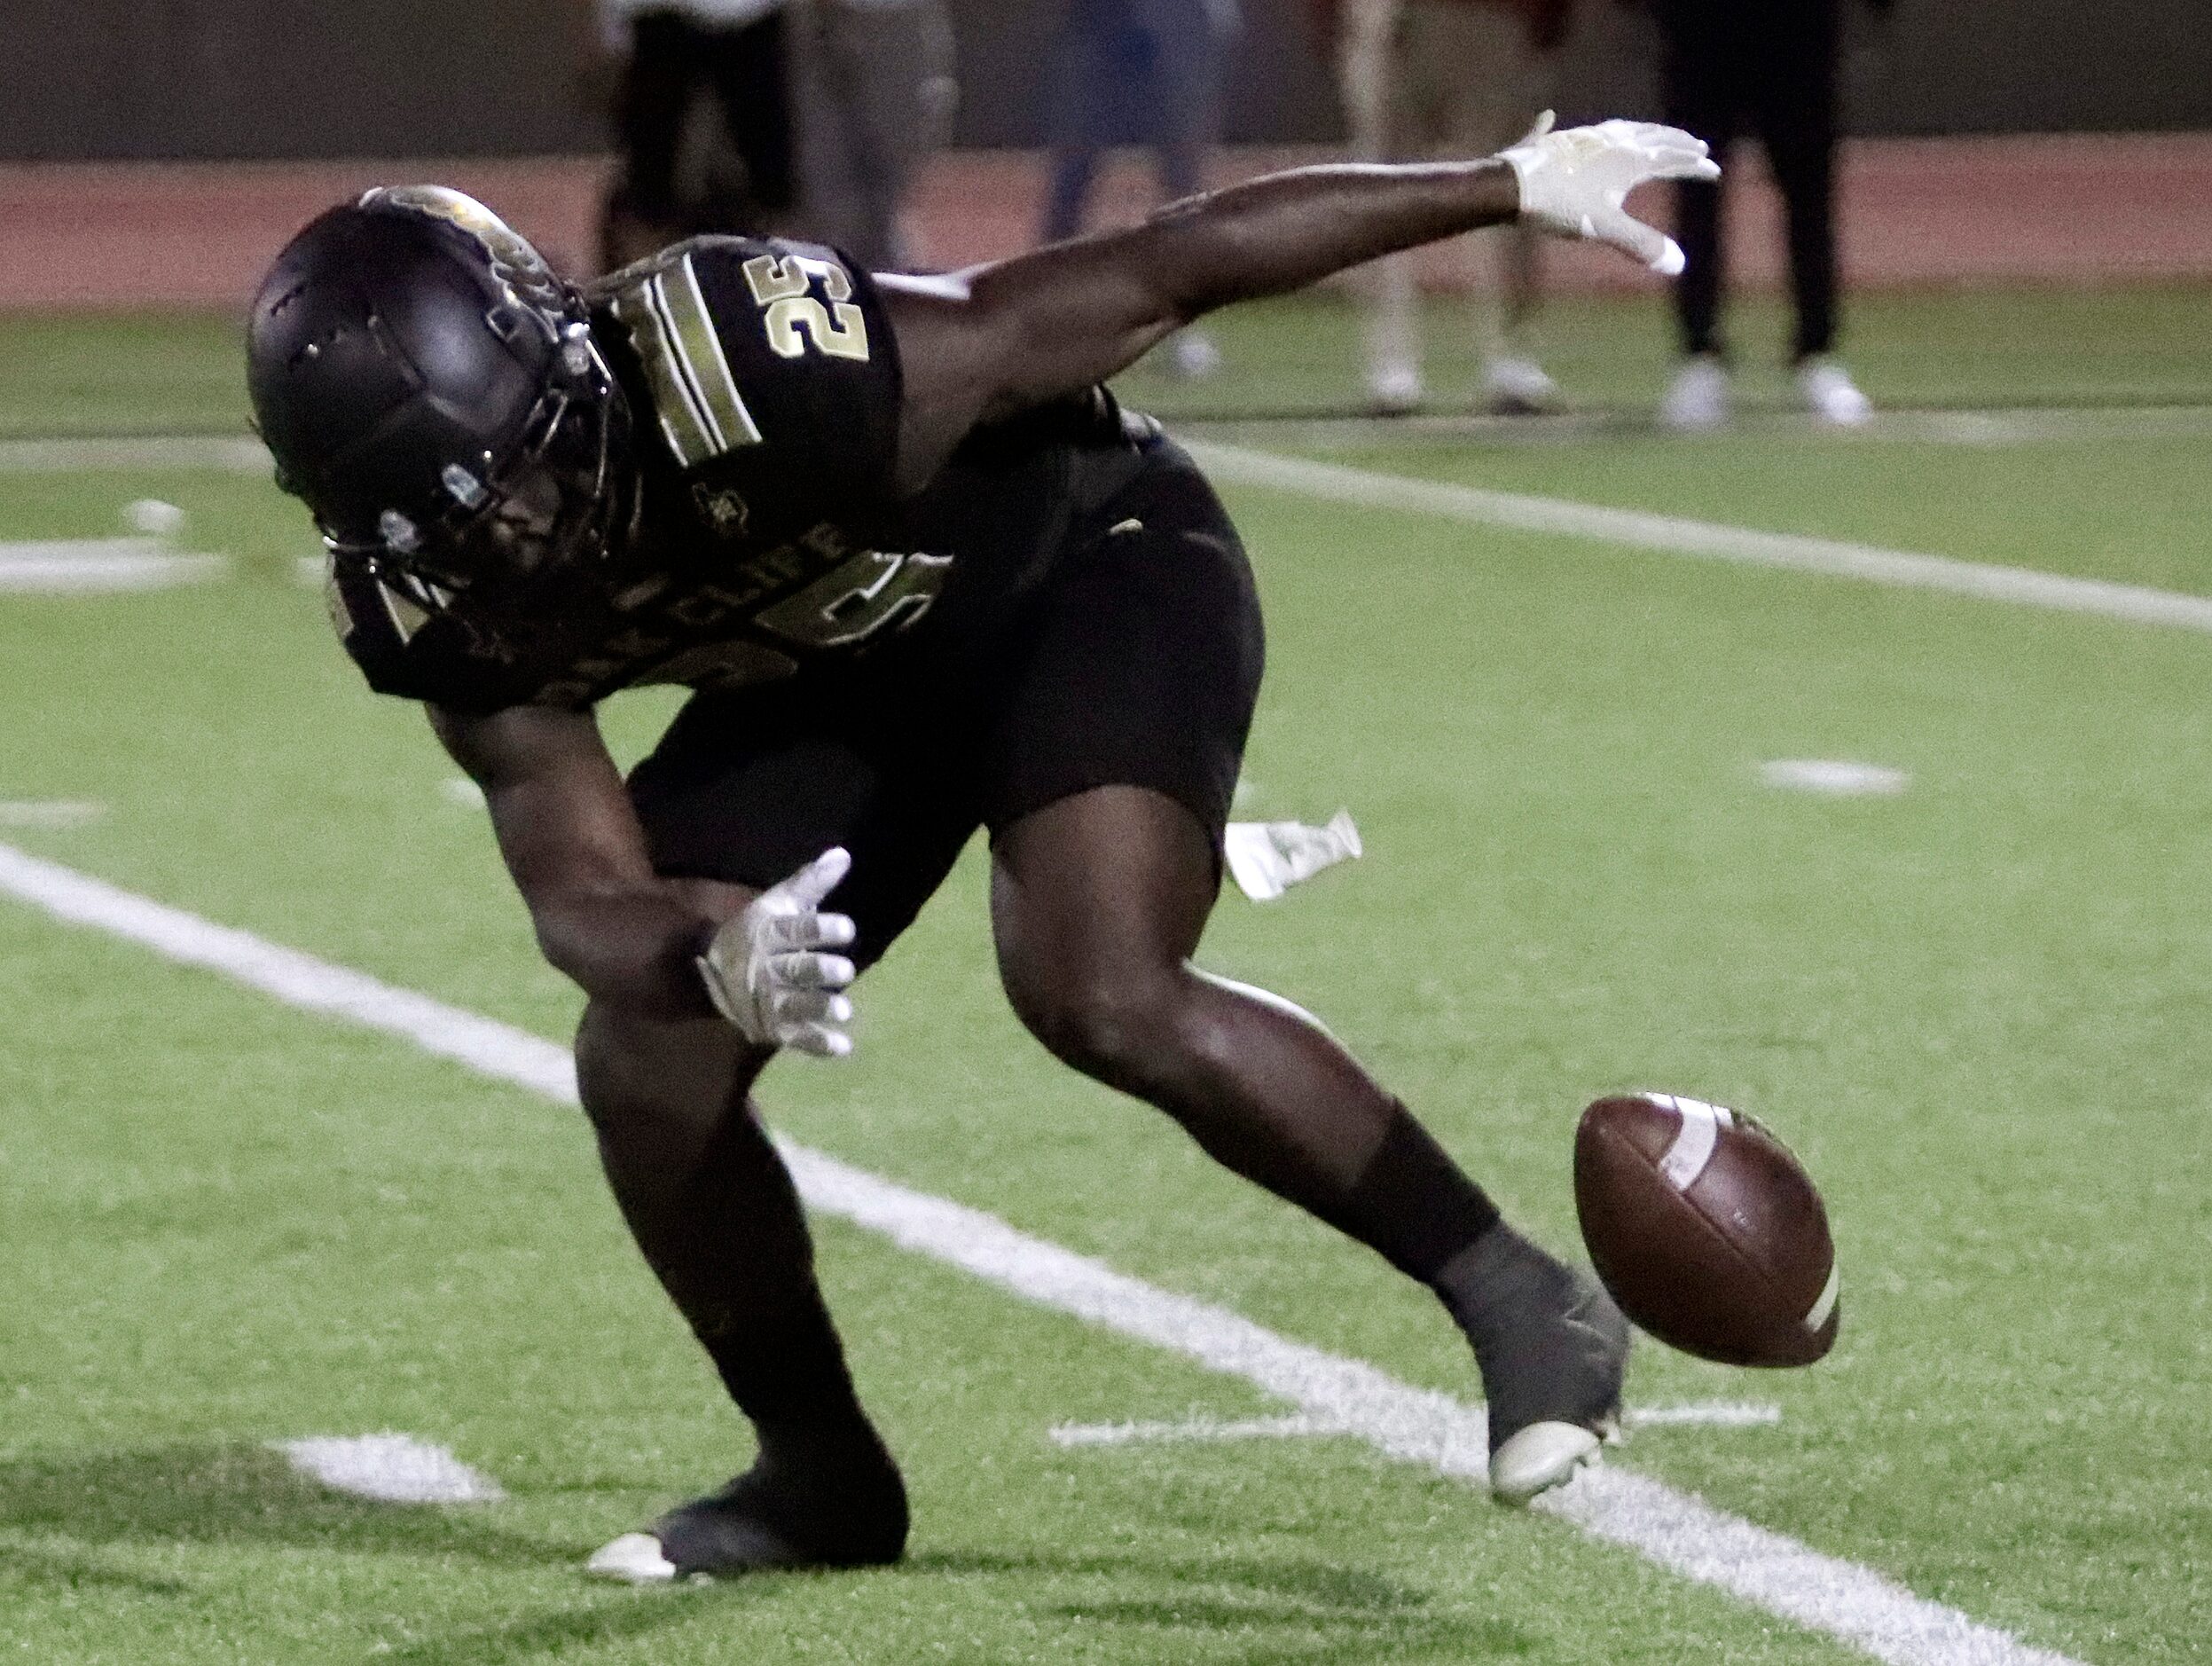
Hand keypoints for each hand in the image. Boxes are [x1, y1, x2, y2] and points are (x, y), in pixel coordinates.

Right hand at [696, 848, 858, 1056]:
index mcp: (768, 933)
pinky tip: (843, 1047)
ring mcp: (768, 1001)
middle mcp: (767, 968)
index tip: (848, 927)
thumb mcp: (777, 903)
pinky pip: (795, 1038)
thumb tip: (843, 854)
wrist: (713, 971)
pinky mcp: (773, 1028)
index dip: (820, 929)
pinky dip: (818, 1044)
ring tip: (846, 1011)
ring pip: (794, 1005)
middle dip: (819, 970)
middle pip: (794, 969)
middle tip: (847, 971)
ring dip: (819, 1008)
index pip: (794, 930)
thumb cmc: (756, 931)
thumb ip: (810, 883)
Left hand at [1498, 112, 1719, 275]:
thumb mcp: (1605, 228)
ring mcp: (1585, 138)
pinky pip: (1566, 132)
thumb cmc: (1561, 206)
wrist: (1513, 187)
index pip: (1671, 161)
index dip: (1693, 167)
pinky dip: (1567, 131)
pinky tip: (1548, 117)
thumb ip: (1641, 244)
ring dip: (1644, 131)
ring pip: (1622, 130)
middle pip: (1653, 139)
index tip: (1713, 170)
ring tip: (1652, 134)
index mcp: (1629, 160)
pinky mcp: (1557, 142)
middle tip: (1696, 145)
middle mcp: (1612, 142)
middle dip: (1677, 143)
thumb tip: (1678, 265)